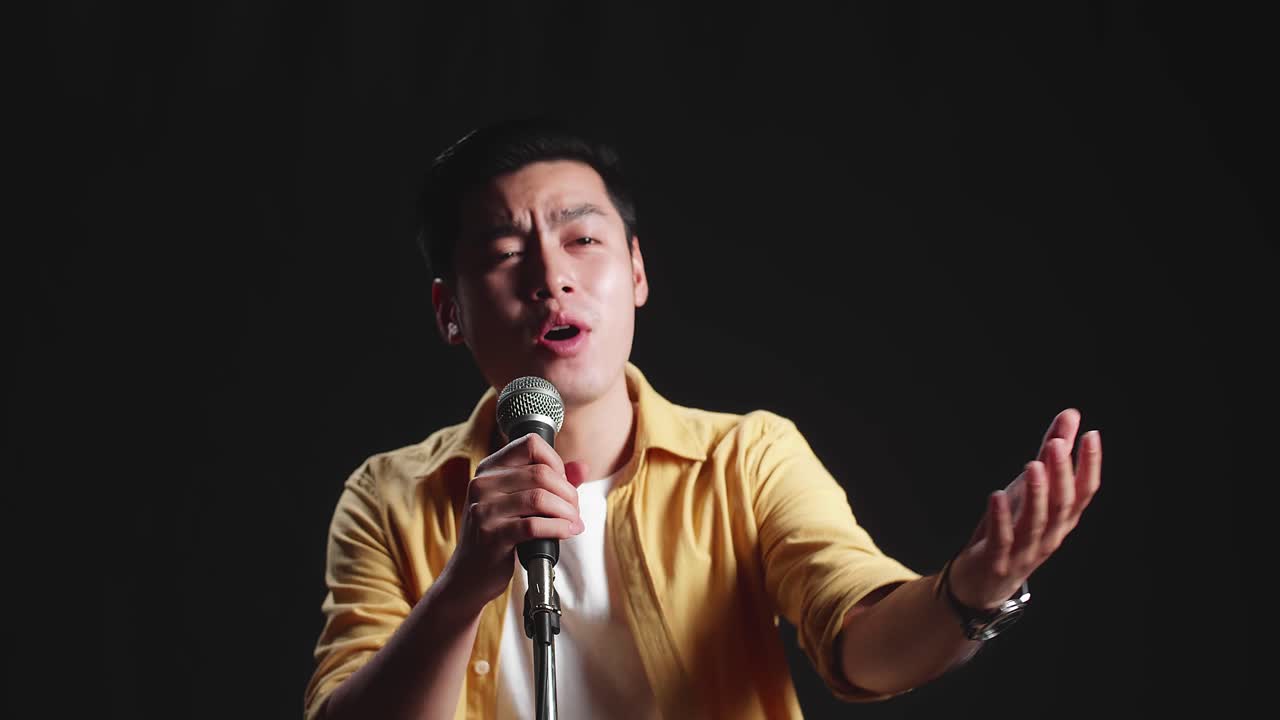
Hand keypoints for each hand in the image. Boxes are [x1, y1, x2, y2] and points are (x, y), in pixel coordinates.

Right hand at [439, 434, 587, 608]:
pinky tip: (565, 532)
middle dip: (568, 492)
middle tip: (574, 510)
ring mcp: (484, 510)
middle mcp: (483, 484)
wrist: (468, 574)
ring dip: (566, 511)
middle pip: (541, 473)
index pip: (530, 444)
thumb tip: (583, 468)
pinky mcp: (491, 536)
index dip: (556, 461)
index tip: (563, 483)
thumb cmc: (497, 534)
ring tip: (573, 522)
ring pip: (540, 498)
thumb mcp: (518, 501)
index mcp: (489, 469)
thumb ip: (552, 482)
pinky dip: (558, 528)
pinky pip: (534, 525)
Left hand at [948, 409, 1101, 608]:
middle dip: (1062, 474)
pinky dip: (1001, 518)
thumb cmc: (1013, 528)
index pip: (1084, 491)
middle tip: (1057, 444)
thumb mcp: (1032, 488)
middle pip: (1062, 504)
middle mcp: (1050, 535)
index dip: (1090, 465)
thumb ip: (1052, 454)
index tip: (1092, 435)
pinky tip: (996, 496)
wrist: (984, 581)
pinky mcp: (998, 559)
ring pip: (1036, 522)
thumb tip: (1072, 415)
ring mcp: (1025, 550)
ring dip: (1036, 493)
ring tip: (1033, 464)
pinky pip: (1002, 538)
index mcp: (1062, 519)